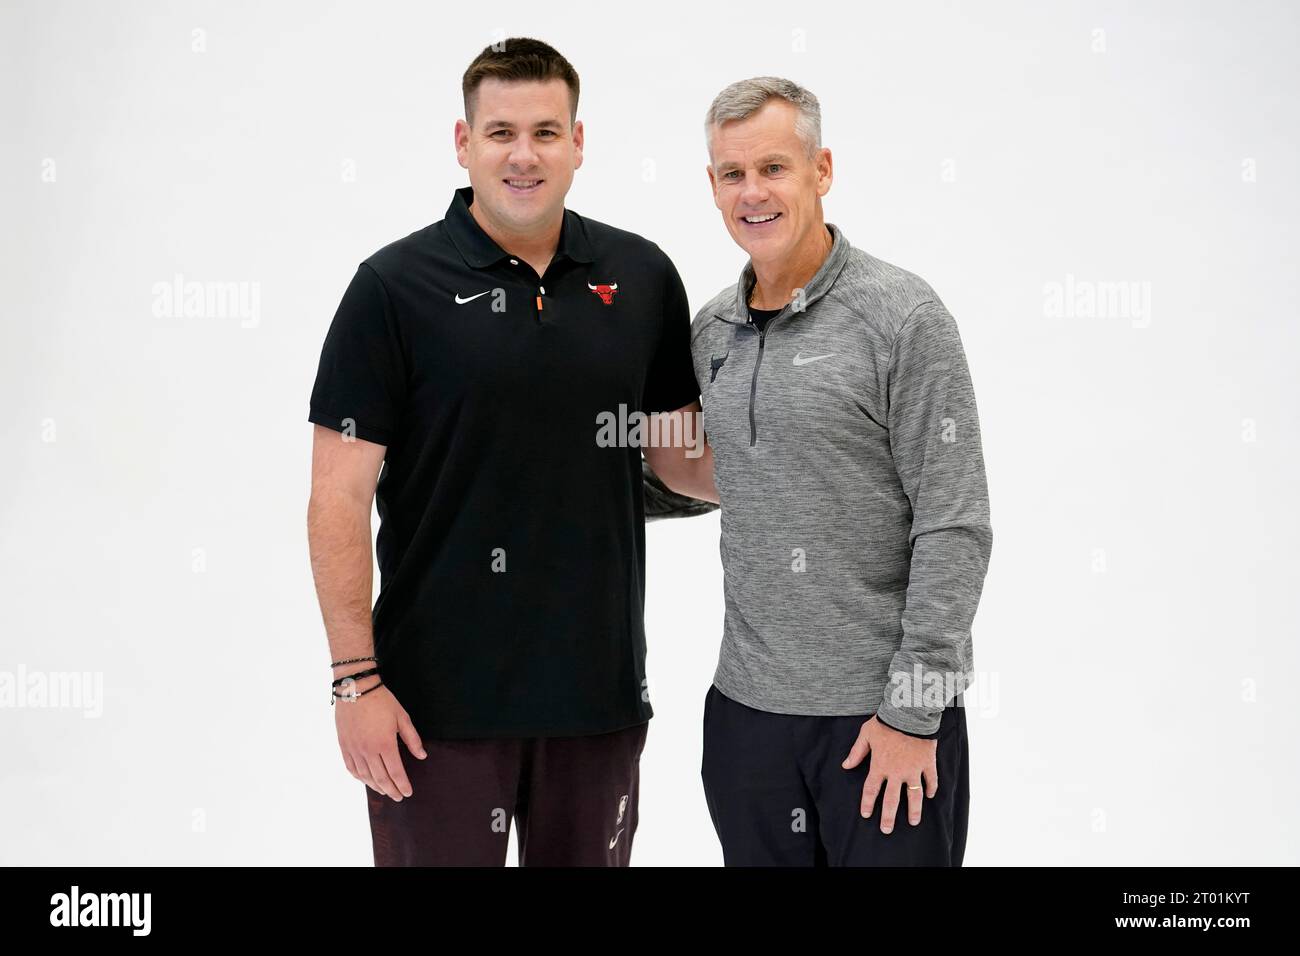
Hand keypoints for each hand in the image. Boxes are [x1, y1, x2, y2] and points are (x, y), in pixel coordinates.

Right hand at [334, 682, 424, 800]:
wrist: (356, 689)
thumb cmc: (382, 701)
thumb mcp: (402, 717)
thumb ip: (412, 739)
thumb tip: (422, 756)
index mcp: (385, 744)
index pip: (395, 772)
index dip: (402, 785)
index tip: (408, 793)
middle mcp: (368, 750)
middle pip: (380, 778)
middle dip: (391, 790)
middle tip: (398, 797)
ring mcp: (354, 749)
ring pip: (365, 776)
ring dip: (376, 787)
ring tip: (385, 791)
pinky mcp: (344, 746)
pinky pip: (351, 768)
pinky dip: (360, 778)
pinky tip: (366, 780)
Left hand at [841, 716, 937, 833]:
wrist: (909, 713)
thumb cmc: (886, 722)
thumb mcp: (866, 735)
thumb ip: (856, 752)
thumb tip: (845, 765)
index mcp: (880, 766)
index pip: (871, 790)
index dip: (868, 804)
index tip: (867, 815)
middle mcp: (896, 772)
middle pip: (891, 800)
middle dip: (888, 817)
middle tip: (887, 830)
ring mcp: (914, 770)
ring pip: (914, 796)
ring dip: (914, 810)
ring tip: (913, 822)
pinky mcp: (928, 763)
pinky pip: (931, 780)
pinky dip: (931, 788)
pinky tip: (930, 796)